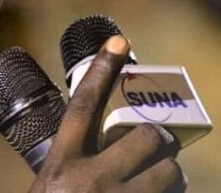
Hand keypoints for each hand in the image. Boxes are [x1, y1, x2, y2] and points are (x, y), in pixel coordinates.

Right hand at [29, 36, 186, 192]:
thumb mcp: (50, 186)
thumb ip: (73, 164)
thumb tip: (105, 146)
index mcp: (61, 164)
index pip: (83, 106)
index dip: (102, 70)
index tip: (119, 41)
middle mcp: (91, 180)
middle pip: (145, 136)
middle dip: (158, 141)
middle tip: (158, 148)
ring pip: (171, 171)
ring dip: (169, 173)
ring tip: (158, 181)